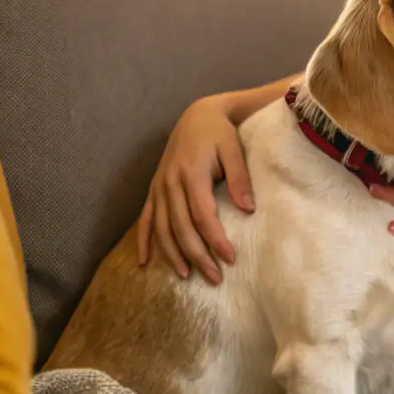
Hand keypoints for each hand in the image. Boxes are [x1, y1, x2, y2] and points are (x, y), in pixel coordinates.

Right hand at [137, 94, 254, 283]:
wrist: (198, 115)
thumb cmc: (220, 134)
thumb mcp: (234, 150)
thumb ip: (240, 179)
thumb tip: (249, 209)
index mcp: (191, 174)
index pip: (203, 216)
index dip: (215, 240)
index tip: (230, 258)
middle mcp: (170, 184)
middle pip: (181, 228)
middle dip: (198, 255)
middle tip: (215, 277)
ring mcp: (159, 187)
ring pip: (162, 228)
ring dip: (173, 254)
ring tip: (188, 275)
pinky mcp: (154, 189)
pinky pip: (145, 219)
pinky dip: (144, 241)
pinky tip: (146, 262)